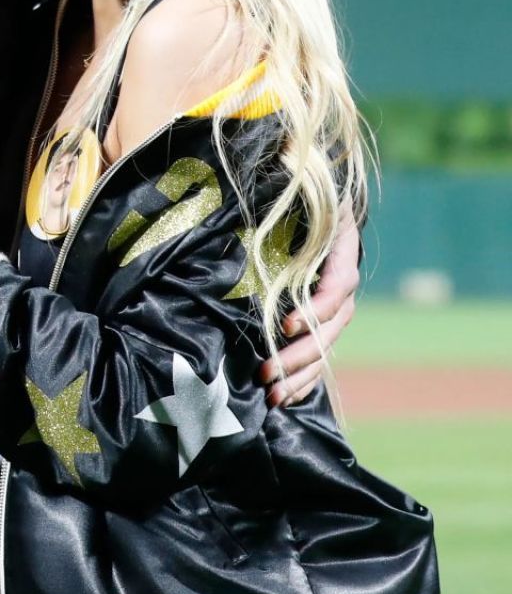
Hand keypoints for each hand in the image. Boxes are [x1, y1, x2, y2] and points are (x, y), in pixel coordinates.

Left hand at [259, 198, 359, 406]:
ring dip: (299, 375)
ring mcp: (335, 307)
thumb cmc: (300, 196)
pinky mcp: (322, 321)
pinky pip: (321, 355)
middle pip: (331, 329)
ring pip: (325, 348)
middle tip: (267, 373)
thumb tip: (250, 214)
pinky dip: (305, 378)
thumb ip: (287, 208)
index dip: (314, 310)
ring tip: (272, 394)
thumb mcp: (302, 198)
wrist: (317, 200)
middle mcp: (343, 284)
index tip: (284, 325)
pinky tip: (287, 397)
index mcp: (342, 252)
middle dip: (299, 355)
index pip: (337, 289)